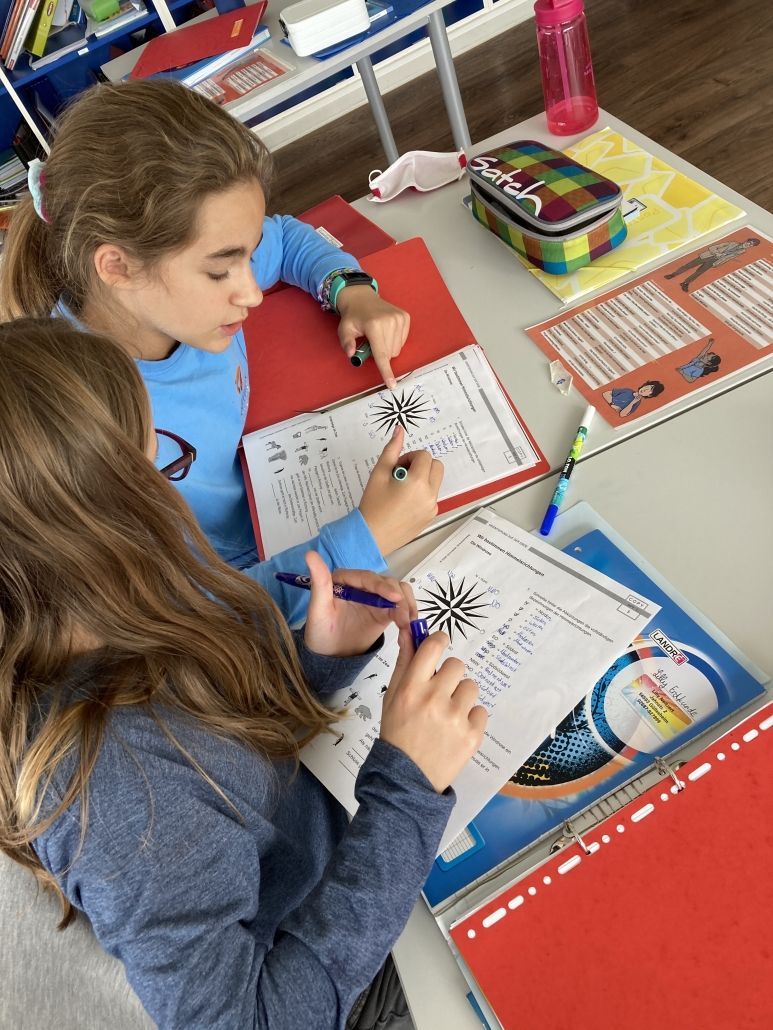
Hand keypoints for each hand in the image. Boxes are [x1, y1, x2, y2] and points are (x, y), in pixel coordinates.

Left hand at [303, 550, 411, 657]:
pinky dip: (408, 612)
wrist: (329, 656)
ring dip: (406, 604)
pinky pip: (401, 606)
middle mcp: (362, 584)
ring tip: (407, 623)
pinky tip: (409, 625)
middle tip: (404, 618)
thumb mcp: (317, 610)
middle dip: (398, 598)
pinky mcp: (385, 610)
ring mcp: (375, 597)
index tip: (395, 598)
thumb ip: (319, 583)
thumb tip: (310, 554)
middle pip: (387, 582)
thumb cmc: (320, 633)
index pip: (367, 578)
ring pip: (398, 591)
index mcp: (345, 579)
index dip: (382, 586)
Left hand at [336, 286, 409, 389]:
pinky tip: (386, 331)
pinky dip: (394, 341)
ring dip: (387, 348)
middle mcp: (389, 321)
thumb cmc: (353, 317)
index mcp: (374, 325)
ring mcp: (399, 318)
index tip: (391, 385)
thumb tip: (351, 354)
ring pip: (397, 349)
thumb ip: (346, 343)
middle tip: (370, 342)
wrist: (362, 298)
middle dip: (380, 354)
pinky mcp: (405, 317)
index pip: (381, 354)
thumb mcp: (344, 329)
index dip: (386, 371)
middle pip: (390, 354)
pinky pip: (403, 341)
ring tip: (378, 336)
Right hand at [359, 425, 443, 554]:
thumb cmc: (373, 505)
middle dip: (421, 465)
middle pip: (436, 466)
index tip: (396, 466)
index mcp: (418, 482)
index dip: (410, 457)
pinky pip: (432, 497)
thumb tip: (399, 430)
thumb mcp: (379, 473)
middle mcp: (429, 494)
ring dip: (422, 479)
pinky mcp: (430, 516)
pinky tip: (404, 502)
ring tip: (401, 489)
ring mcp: (432, 507)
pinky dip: (422, 493)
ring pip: (435, 481)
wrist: (371, 535)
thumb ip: (391, 449)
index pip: (424, 456)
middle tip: (401, 474)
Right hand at [380, 631, 487, 792]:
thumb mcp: (392, 696)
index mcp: (412, 687)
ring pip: (470, 687)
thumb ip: (404, 662)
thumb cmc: (398, 732)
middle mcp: (434, 699)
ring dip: (461, 697)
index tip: (440, 646)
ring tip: (447, 716)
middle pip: (457, 665)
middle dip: (449, 676)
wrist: (406, 778)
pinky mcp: (473, 735)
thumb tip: (410, 631)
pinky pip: (481, 711)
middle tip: (439, 694)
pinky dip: (470, 718)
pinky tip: (455, 730)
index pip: (434, 646)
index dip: (439, 641)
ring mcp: (456, 718)